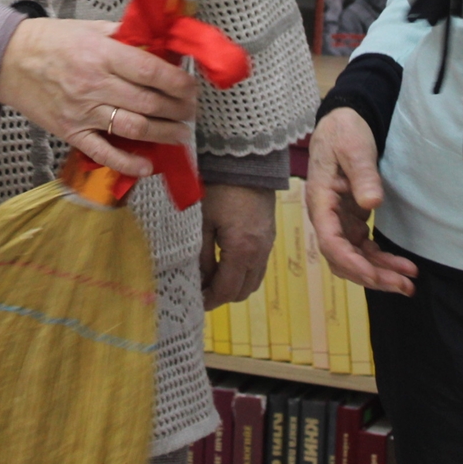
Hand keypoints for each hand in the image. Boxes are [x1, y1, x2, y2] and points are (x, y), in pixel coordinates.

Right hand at [0, 18, 200, 177]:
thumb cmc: (50, 41)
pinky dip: (127, 163)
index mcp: (102, 54)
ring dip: (164, 134)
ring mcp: (83, 112)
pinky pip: (103, 152)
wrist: (8, 60)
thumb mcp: (89, 28)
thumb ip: (124, 36)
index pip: (151, 71)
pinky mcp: (71, 132)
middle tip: (190, 110)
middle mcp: (95, 84)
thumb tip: (158, 44)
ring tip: (180, 133)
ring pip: (134, 128)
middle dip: (178, 109)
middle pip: (149, 102)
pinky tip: (147, 166)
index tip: (191, 87)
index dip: (178, 82)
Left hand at [199, 183, 275, 310]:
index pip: (226, 290)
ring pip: (253, 281)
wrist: (247, 162)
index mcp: (242, 251)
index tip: (193, 301)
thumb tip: (197, 281)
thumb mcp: (202, 221)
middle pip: (242, 291)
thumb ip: (200, 255)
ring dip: (233, 285)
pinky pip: (258, 266)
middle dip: (221, 296)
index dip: (209, 301)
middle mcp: (260, 253)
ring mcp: (268, 245)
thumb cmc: (219, 188)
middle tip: (200, 290)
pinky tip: (224, 262)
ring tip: (211, 278)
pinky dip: (243, 272)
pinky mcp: (269, 235)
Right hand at [305, 108, 416, 294]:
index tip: (375, 275)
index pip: (330, 242)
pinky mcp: (351, 220)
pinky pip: (364, 248)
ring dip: (380, 272)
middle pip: (343, 259)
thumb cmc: (345, 132)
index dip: (351, 263)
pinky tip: (400, 266)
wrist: (344, 122)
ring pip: (355, 258)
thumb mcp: (354, 148)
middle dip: (372, 276)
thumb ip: (363, 175)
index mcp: (320, 201)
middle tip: (404, 286)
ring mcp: (339, 221)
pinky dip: (381, 260)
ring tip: (409, 282)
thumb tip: (371, 203)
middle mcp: (327, 217)